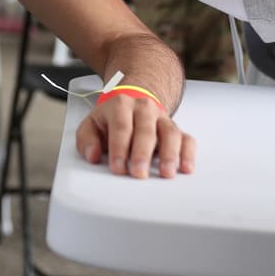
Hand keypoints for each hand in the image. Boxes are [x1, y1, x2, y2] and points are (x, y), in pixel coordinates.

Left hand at [77, 90, 195, 178]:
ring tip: (166, 173)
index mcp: (121, 105)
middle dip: (142, 153)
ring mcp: (162, 118)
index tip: (117, 167)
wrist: (131, 102)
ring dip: (169, 154)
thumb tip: (92, 155)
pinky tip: (185, 168)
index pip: (121, 127)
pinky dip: (188, 153)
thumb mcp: (91, 125)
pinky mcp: (176, 129)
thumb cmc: (111, 119)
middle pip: (146, 130)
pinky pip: (187, 139)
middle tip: (138, 173)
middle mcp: (144, 109)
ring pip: (170, 133)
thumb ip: (86, 140)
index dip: (119, 148)